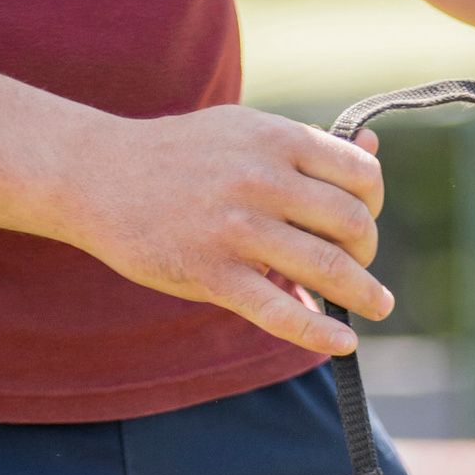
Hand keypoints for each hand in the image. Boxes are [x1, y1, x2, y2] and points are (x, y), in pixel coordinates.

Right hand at [63, 105, 390, 358]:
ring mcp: (236, 229)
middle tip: (357, 264)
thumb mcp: (243, 131)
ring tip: (376, 305)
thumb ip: (305, 146)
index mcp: (276, 140)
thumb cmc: (181, 155)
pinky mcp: (211, 273)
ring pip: (326, 267)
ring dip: (362, 293)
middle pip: (352, 224)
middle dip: (366, 250)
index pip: (360, 176)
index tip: (362, 221)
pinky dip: (318, 332)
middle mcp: (262, 180)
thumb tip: (375, 153)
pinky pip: (278, 310)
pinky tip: (342, 343)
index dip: (373, 204)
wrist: (99, 175)